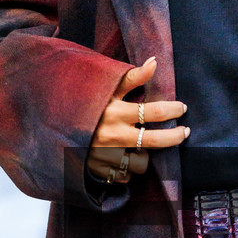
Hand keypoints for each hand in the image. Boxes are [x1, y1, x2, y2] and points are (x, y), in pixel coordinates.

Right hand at [86, 57, 188, 187]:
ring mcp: (107, 155)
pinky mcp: (100, 169)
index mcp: (117, 113)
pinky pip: (124, 175)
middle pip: (156, 141)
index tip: (182, 108)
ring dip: (145, 155)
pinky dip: (127, 168)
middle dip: (175, 136)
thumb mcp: (107, 88)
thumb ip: (132, 77)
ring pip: (142, 162)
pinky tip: (124, 157)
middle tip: (184, 131)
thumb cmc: (85, 103)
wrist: (53, 124)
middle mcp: (114, 135)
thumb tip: (154, 61)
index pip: (156, 112)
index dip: (174, 109)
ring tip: (141, 146)